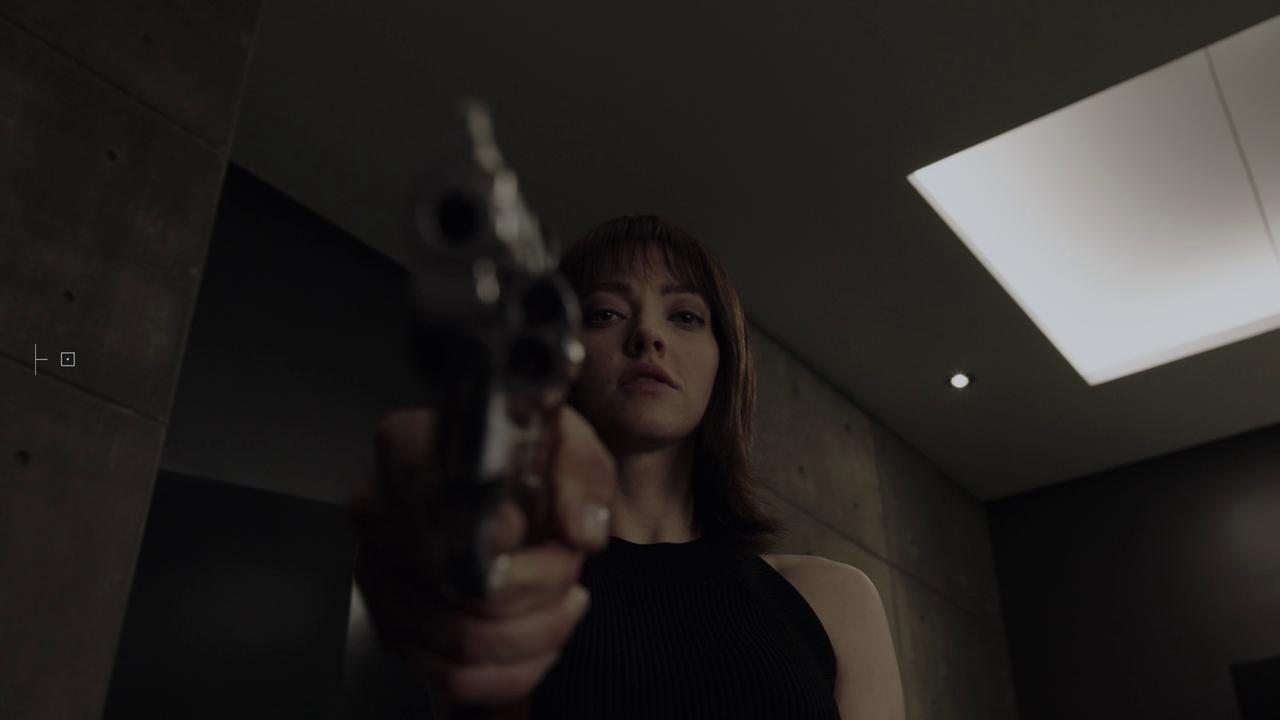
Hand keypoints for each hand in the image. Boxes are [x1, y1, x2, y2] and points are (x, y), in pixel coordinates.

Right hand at [347, 405, 615, 706]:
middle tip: (567, 562)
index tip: (529, 530)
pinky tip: (542, 631)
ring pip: (462, 640)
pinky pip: (453, 677)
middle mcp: (380, 512)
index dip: (496, 534)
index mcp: (408, 446)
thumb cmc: (527, 458)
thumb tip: (581, 527)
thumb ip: (579, 476)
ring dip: (536, 629)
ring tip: (562, 596)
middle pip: (458, 583)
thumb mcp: (566, 441)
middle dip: (539, 584)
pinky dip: (514, 668)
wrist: (508, 487)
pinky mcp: (393, 627)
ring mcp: (381, 575)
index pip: (437, 506)